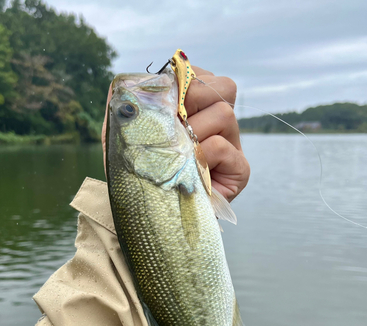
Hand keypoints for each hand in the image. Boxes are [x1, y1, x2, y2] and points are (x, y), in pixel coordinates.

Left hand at [102, 67, 249, 202]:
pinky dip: (202, 153)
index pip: (203, 76)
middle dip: (193, 97)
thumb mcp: (127, 130)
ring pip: (224, 113)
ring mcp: (232, 146)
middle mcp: (219, 124)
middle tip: (173, 122)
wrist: (144, 209)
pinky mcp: (239, 170)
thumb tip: (133, 80)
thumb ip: (130, 101)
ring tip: (177, 151)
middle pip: (224, 87)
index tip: (164, 102)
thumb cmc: (137, 168)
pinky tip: (190, 168)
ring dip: (193, 129)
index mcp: (198, 109)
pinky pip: (223, 147)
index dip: (184, 82)